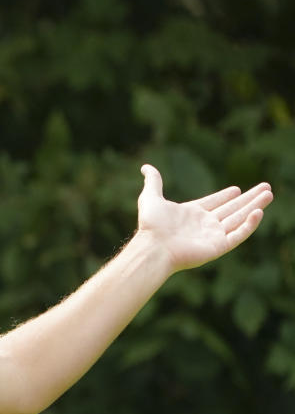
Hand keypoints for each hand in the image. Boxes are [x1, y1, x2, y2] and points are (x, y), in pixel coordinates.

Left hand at [136, 164, 272, 273]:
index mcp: (191, 213)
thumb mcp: (151, 197)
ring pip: (239, 218)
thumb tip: (146, 166)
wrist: (154, 247)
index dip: (225, 196)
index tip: (237, 189)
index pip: (213, 203)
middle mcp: (204, 224)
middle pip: (231, 209)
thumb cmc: (151, 225)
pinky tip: (258, 212)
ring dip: (254, 206)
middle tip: (266, 187)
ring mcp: (212, 236)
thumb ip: (153, 181)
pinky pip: (238, 234)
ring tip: (269, 194)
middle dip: (249, 198)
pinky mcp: (218, 247)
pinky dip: (249, 224)